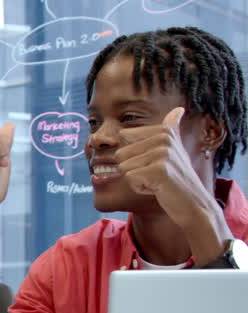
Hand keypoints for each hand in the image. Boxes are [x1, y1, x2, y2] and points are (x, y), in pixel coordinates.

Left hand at [116, 107, 223, 225]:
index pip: (123, 137)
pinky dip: (140, 188)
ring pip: (123, 167)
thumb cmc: (177, 178)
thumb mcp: (175, 150)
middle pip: (120, 154)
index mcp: (164, 131)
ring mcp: (163, 153)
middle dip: (132, 170)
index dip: (132, 156)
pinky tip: (158, 188)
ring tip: (157, 181)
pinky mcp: (159, 170)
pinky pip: (130, 179)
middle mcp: (164, 138)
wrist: (193, 203)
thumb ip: (172, 129)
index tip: (154, 163)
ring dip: (136, 180)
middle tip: (155, 175)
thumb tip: (178, 109)